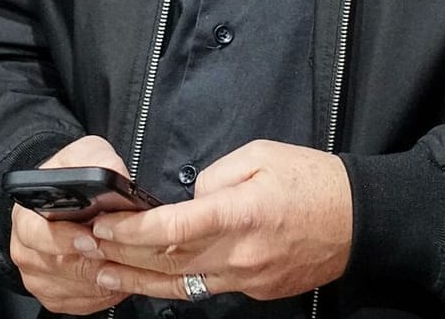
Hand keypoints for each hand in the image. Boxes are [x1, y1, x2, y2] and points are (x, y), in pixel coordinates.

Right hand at [7, 135, 130, 314]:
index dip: (65, 239)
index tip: (91, 238)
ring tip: (124, 260)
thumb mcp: (84, 154)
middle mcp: (24, 249)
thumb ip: (98, 161)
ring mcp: (38, 276)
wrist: (63, 198)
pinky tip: (117, 274)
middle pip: (57, 267)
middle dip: (93, 260)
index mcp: (24, 216)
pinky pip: (82, 303)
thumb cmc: (72, 177)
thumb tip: (115, 176)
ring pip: (74, 288)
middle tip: (117, 251)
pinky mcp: (54, 296)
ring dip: (103, 277)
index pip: (36, 235)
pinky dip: (104, 293)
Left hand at [89, 140, 351, 301]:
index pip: (172, 228)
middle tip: (83, 245)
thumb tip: (189, 198)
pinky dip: (171, 283)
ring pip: (180, 284)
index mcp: (239, 214)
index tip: (104, 223)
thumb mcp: (260, 155)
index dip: (131, 230)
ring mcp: (248, 278)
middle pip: (166, 261)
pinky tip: (146, 278)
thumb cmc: (312, 180)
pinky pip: (205, 288)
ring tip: (99, 272)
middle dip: (119, 254)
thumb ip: (215, 176)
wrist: (361, 221)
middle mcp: (240, 254)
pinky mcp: (256, 290)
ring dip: (135, 279)